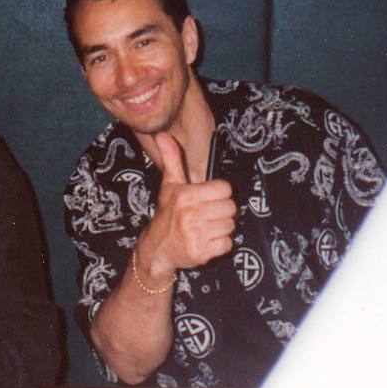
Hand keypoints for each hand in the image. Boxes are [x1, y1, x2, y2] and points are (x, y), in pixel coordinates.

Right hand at [137, 132, 234, 281]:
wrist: (156, 249)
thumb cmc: (167, 216)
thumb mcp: (169, 186)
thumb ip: (172, 160)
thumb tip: (162, 135)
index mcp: (186, 195)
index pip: (224, 189)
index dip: (219, 194)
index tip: (208, 199)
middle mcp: (190, 214)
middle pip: (230, 208)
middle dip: (221, 212)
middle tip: (207, 216)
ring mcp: (195, 234)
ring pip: (230, 226)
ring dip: (220, 228)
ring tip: (205, 228)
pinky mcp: (201, 252)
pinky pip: (227, 244)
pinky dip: (219, 245)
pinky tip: (206, 241)